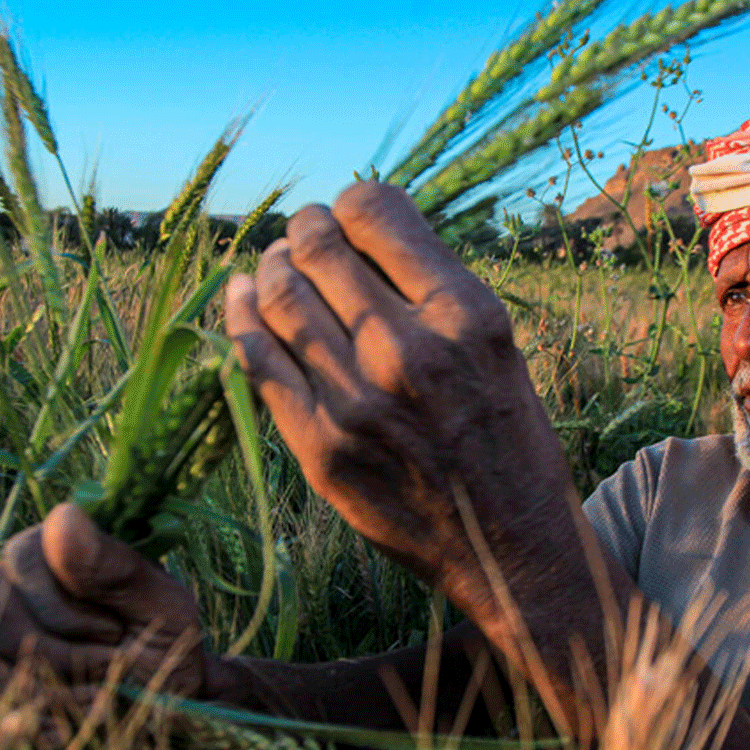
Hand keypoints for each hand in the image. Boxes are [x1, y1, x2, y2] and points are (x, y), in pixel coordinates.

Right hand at [0, 503, 218, 730]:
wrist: (166, 707)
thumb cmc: (168, 648)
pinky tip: (62, 726)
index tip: (116, 635)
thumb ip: (115, 568)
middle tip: (109, 671)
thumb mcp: (163, 609)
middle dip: (54, 656)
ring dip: (43, 692)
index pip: (19, 558)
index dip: (64, 612)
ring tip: (97, 699)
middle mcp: (9, 578)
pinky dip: (15, 719)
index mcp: (57, 546)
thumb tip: (63, 516)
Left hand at [223, 182, 590, 619]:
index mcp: (465, 315)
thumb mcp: (498, 345)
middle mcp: (408, 351)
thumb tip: (363, 233)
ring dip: (268, 267)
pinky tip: (241, 300)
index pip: (375, 213)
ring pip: (278, 298)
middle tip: (303, 231)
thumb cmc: (508, 439)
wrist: (507, 547)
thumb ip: (435, 290)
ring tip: (273, 263)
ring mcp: (357, 403)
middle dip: (303, 228)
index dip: (352, 201)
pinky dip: (242, 320)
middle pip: (318, 249)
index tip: (348, 212)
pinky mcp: (320, 448)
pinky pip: (258, 362)